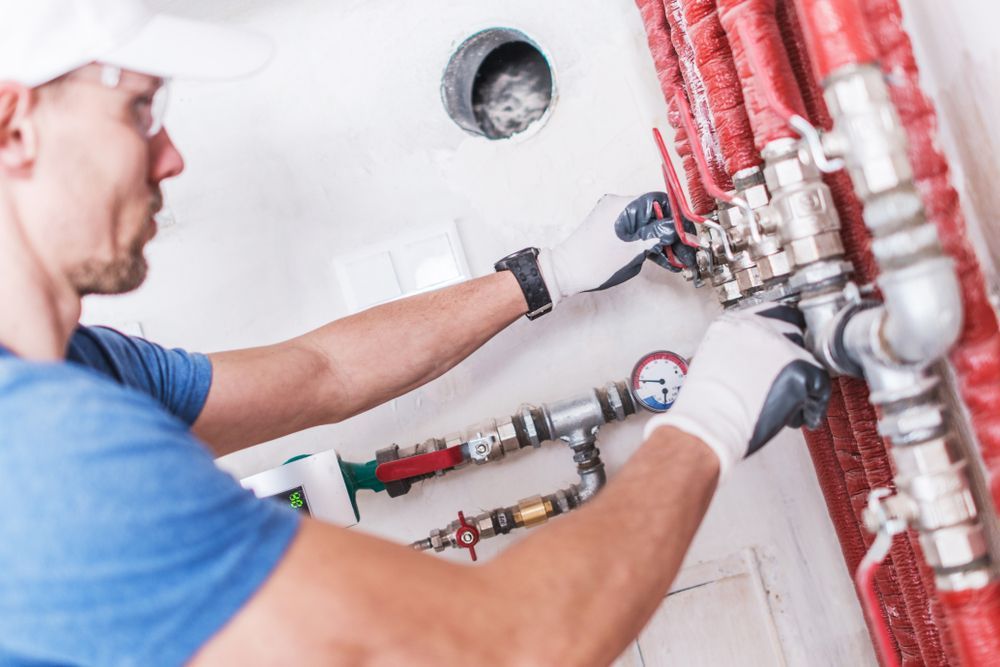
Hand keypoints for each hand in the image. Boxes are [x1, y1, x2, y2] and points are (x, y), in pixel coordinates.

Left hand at [536, 193, 695, 306]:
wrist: (565, 273)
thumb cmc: (595, 262)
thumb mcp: (634, 251)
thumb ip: (659, 237)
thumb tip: (681, 232)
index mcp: (623, 205)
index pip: (661, 201)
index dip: (679, 217)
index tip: (690, 233)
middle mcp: (618, 206)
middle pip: (655, 214)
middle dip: (672, 233)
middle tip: (687, 251)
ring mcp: (613, 218)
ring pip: (646, 225)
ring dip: (662, 241)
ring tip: (677, 259)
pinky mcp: (610, 229)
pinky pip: (635, 232)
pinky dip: (648, 243)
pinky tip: (663, 258)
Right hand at [643, 303, 831, 476]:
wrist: (708, 424)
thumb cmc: (705, 403)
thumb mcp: (714, 359)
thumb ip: (740, 348)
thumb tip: (762, 358)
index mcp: (734, 322)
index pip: (775, 314)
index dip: (783, 335)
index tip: (785, 348)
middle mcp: (759, 327)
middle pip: (795, 335)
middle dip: (792, 360)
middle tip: (784, 383)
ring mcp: (782, 345)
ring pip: (809, 361)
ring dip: (801, 383)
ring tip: (782, 405)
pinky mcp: (800, 368)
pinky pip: (820, 386)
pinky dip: (811, 406)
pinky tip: (792, 417)